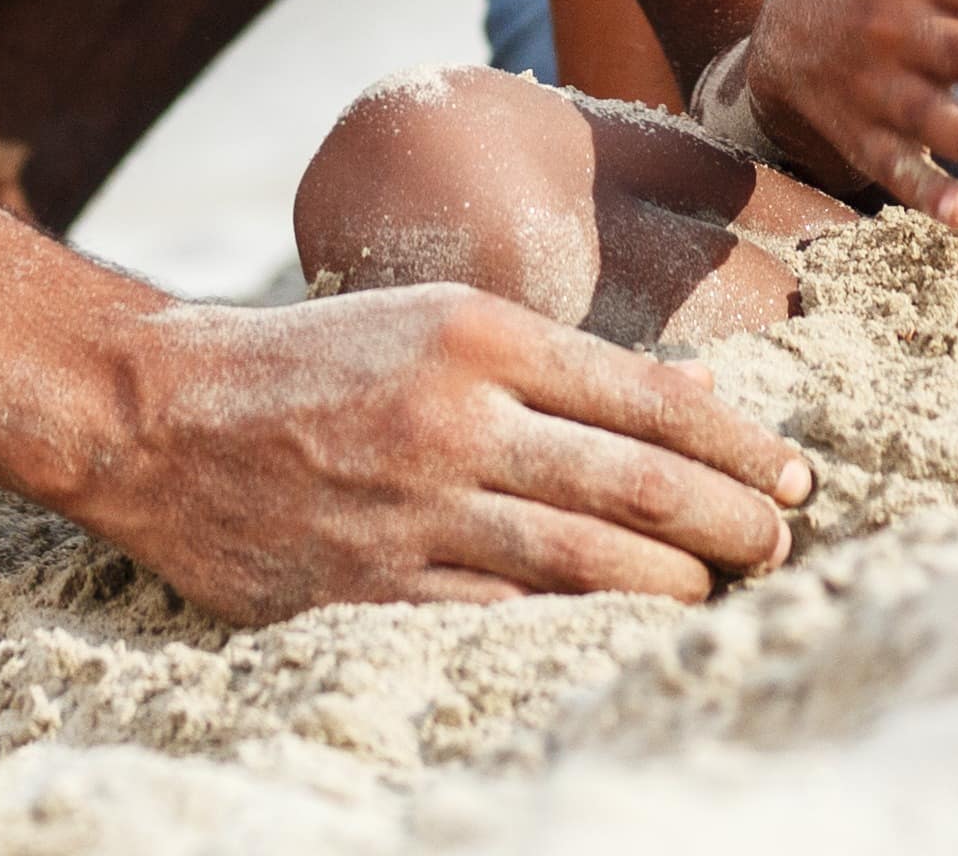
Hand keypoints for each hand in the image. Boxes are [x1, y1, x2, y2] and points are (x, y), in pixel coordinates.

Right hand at [82, 287, 812, 619]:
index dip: (734, 444)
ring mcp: (418, 510)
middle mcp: (458, 416)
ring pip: (588, 562)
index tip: (793, 473)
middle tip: (782, 541)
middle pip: (635, 482)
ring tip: (723, 592)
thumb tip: (685, 408)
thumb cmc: (316, 360)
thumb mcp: (433, 317)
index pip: (645, 395)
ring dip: (675, 586)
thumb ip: (550, 363)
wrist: (165, 415)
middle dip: (729, 521)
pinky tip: (626, 640)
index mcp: (478, 334)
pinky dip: (580, 633)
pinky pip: (507, 619)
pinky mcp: (378, 590)